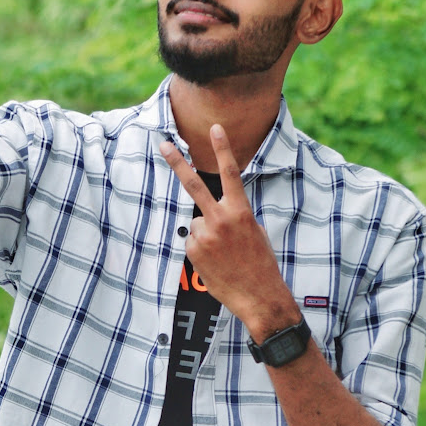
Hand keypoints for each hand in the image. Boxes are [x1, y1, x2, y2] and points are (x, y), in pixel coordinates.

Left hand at [160, 124, 299, 338]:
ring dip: (206, 233)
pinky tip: (216, 262)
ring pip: (196, 222)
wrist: (260, 298)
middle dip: (178, 163)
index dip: (222, 149)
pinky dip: (201, 249)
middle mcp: (221, 219)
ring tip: (223, 253)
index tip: (215, 128)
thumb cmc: (261, 263)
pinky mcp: (194, 251)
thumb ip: (234, 215)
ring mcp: (206, 236)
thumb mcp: (255, 232)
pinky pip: (193, 241)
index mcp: (241, 211)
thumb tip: (212, 212)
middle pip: (194, 185)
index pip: (231, 173)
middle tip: (164, 144)